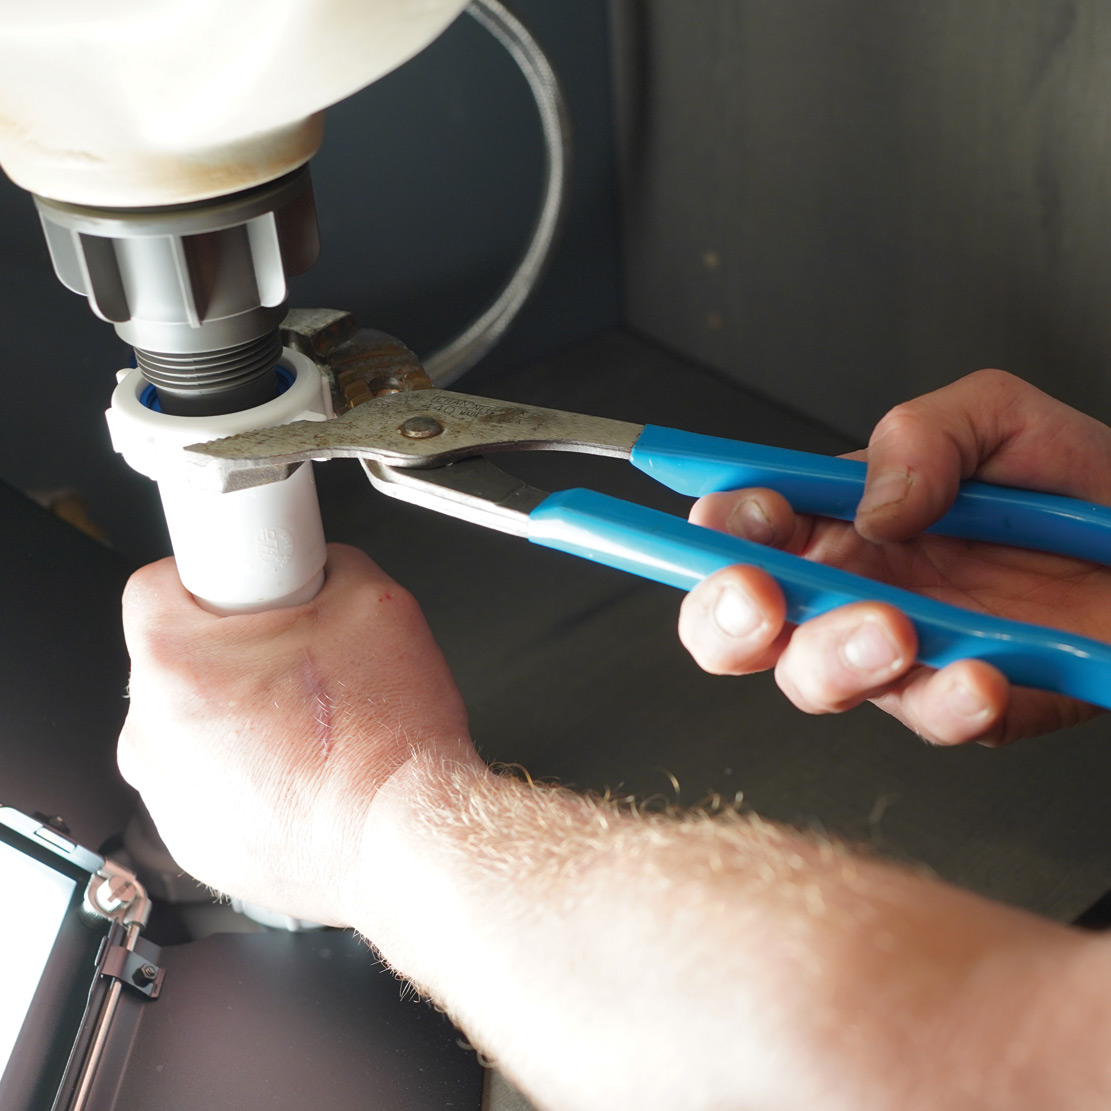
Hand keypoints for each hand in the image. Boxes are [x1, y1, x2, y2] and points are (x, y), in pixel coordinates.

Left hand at [117, 543, 475, 924]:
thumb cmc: (388, 743)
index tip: (247, 595)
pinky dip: (249, 779)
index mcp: (177, 667)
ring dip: (239, 721)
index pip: (157, 586)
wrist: (411, 841)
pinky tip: (306, 775)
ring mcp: (171, 799)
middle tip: (299, 665)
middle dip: (234, 655)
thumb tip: (316, 569)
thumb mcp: (377, 604)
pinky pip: (211, 788)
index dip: (212, 580)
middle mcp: (152, 736)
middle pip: (176, 663)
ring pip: (193, 729)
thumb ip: (328, 566)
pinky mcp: (197, 844)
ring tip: (312, 729)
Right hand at [678, 369, 1110, 745]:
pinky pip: (928, 718)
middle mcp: (848, 589)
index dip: (724, 527)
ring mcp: (897, 653)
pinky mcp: (959, 704)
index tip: (762, 515)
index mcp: (834, 519)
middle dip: (726, 619)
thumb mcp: (996, 418)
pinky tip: (981, 673)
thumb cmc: (1075, 486)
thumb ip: (922, 435)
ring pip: (813, 683)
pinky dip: (948, 701)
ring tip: (895, 627)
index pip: (735, 528)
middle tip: (762, 601)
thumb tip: (872, 506)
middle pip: (735, 626)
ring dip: (836, 658)